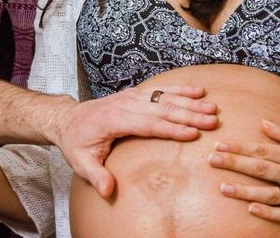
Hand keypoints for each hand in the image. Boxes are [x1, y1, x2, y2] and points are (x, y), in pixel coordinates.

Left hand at [55, 84, 218, 197]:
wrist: (67, 119)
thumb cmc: (76, 141)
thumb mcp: (80, 162)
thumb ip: (96, 176)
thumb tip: (108, 191)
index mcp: (113, 119)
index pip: (148, 124)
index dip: (171, 129)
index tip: (193, 133)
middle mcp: (124, 104)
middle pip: (161, 109)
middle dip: (189, 115)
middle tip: (212, 121)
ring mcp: (130, 96)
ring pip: (164, 97)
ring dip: (189, 102)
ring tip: (211, 107)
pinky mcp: (134, 94)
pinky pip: (160, 90)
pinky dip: (180, 90)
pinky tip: (197, 91)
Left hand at [208, 118, 279, 221]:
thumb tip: (264, 124)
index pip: (262, 149)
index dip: (239, 147)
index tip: (220, 144)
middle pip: (260, 169)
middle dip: (234, 164)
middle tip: (212, 160)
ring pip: (268, 194)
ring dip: (243, 190)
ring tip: (223, 187)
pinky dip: (268, 213)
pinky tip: (251, 208)